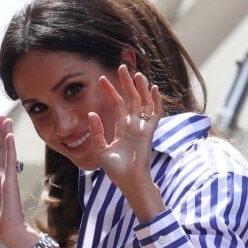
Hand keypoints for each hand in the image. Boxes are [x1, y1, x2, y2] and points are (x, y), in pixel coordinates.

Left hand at [0, 116, 30, 247]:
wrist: (9, 235)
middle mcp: (4, 176)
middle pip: (2, 150)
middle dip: (1, 133)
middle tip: (2, 116)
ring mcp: (8, 178)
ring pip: (7, 152)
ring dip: (6, 135)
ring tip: (6, 119)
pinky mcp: (11, 182)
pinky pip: (10, 162)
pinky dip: (9, 149)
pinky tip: (9, 137)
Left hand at [89, 65, 164, 219]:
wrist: (129, 181)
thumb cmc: (116, 170)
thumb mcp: (101, 149)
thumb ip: (97, 132)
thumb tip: (92, 113)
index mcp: (122, 128)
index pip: (116, 104)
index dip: (110, 91)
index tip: (101, 79)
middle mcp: (133, 125)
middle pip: (131, 98)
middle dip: (126, 83)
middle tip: (121, 66)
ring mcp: (142, 127)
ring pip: (143, 102)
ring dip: (140, 87)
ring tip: (135, 72)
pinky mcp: (150, 131)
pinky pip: (155, 113)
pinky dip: (156, 100)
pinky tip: (153, 87)